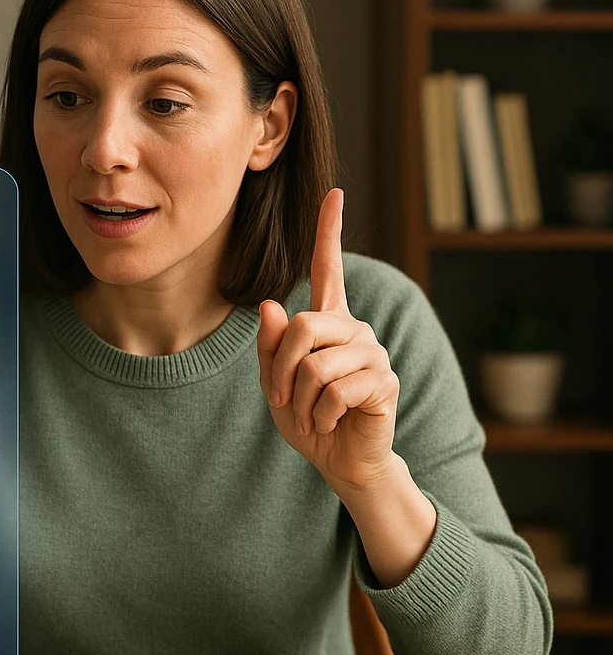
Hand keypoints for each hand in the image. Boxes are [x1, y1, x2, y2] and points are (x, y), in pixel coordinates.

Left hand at [257, 187, 399, 493]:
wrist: (339, 461)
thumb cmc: (307, 418)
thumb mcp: (276, 383)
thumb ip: (271, 347)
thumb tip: (270, 305)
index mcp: (327, 323)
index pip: (327, 269)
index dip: (329, 233)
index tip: (334, 193)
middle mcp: (353, 329)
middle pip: (303, 326)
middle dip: (281, 369)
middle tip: (282, 399)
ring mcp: (372, 353)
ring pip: (316, 365)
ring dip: (301, 401)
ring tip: (309, 417)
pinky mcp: (384, 381)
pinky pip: (336, 390)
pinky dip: (320, 415)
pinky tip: (329, 423)